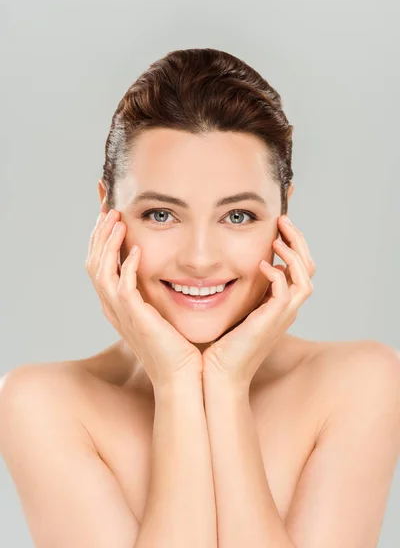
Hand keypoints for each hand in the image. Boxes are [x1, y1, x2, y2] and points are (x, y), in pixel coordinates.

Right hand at [85, 209, 202, 389]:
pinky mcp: (135, 318)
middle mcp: (112, 307)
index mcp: (116, 304)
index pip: (98, 264)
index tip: (111, 216)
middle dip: (99, 234)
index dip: (101, 239)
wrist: (183, 376)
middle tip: (109, 209)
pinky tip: (137, 250)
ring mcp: (120, 313)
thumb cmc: (177, 346)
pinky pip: (122, 286)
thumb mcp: (160, 312)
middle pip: (92, 262)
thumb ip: (153, 291)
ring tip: (117, 220)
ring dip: (108, 242)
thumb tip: (162, 272)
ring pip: (100, 270)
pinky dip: (126, 265)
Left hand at [202, 215, 315, 388]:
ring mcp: (282, 316)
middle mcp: (286, 308)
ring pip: (305, 277)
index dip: (292, 244)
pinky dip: (279, 275)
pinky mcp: (272, 321)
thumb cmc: (220, 345)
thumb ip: (239, 290)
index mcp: (278, 304)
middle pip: (308, 268)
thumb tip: (228, 268)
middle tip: (283, 219)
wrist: (219, 374)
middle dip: (298, 240)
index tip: (277, 225)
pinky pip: (287, 292)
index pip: (297, 267)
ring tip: (278, 237)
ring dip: (294, 253)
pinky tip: (263, 265)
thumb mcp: (233, 309)